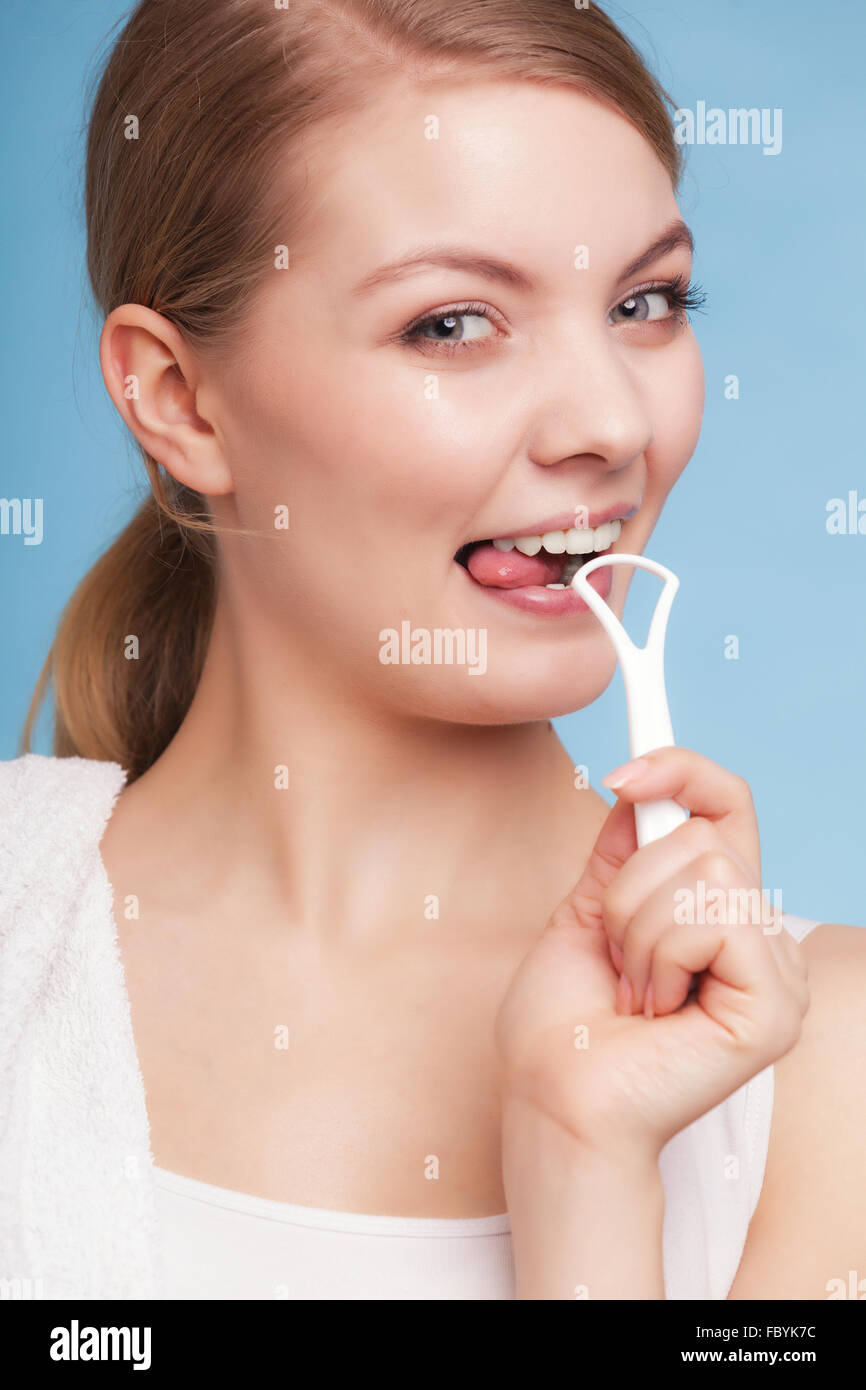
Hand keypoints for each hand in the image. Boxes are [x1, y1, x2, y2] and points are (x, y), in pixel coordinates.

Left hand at [494, 747, 809, 1161]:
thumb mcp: (587, 912)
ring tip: (635, 994)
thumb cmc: (562, 1024)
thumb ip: (623, 852)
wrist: (553, 1096)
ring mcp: (775, 971)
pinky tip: (658, 1011)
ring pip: (707, 872)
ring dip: (639, 930)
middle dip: (630, 890)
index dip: (684, 771)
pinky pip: (715, 920)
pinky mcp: (777, 1004)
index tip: (623, 774)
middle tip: (617, 961)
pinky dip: (661, 956)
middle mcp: (756, 935)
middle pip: (705, 834)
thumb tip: (642, 788)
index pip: (727, 807)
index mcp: (716, 910)